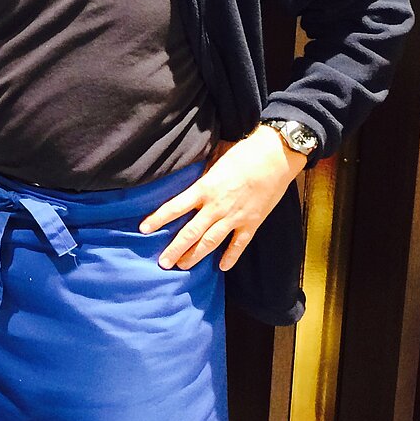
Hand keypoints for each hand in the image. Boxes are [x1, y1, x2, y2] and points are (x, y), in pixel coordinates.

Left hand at [138, 128, 307, 270]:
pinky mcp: (252, 223)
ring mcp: (235, 217)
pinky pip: (239, 244)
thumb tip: (190, 185)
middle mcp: (216, 206)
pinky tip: (222, 266)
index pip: (175, 207)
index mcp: (205, 188)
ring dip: (195, 256)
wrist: (276, 157)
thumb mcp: (215, 161)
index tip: (143, 229)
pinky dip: (230, 256)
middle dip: (175, 249)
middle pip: (190, 232)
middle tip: (163, 263)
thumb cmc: (244, 153)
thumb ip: (202, 178)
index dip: (158, 218)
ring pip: (211, 242)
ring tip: (183, 266)